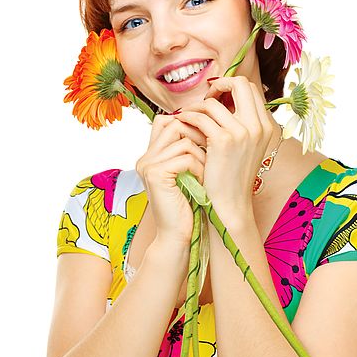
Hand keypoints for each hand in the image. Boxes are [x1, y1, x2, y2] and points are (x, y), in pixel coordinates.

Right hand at [135, 115, 206, 243]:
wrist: (178, 235)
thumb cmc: (189, 204)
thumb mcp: (189, 172)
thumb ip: (189, 150)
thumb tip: (208, 123)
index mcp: (151, 155)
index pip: (167, 121)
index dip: (189, 125)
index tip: (207, 141)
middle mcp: (145, 157)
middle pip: (176, 124)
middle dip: (199, 137)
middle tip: (211, 156)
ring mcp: (147, 165)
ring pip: (185, 140)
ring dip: (202, 156)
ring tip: (206, 174)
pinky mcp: (155, 174)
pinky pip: (186, 157)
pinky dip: (199, 168)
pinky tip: (201, 182)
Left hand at [172, 76, 273, 222]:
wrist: (230, 204)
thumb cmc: (231, 177)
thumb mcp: (245, 148)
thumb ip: (240, 124)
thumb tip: (221, 99)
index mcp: (267, 126)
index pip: (250, 89)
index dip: (230, 87)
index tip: (215, 98)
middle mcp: (259, 126)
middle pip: (240, 83)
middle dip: (218, 85)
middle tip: (204, 99)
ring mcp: (243, 132)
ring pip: (213, 102)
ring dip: (196, 106)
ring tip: (187, 117)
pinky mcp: (224, 140)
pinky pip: (200, 116)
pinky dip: (188, 118)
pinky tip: (182, 126)